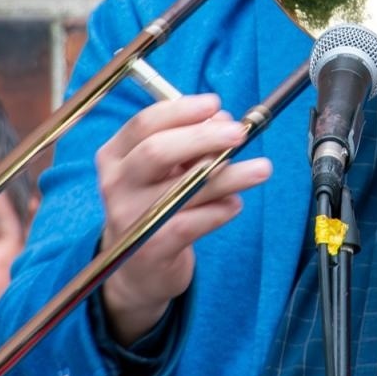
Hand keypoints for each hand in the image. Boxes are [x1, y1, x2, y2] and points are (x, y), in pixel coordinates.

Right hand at [95, 93, 271, 344]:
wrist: (138, 272)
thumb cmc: (155, 206)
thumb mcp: (162, 172)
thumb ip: (187, 145)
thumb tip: (223, 119)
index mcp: (114, 157)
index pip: (143, 124)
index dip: (181, 110)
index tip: (215, 103)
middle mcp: (116, 185)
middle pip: (157, 151)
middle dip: (203, 137)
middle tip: (240, 133)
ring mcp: (131, 219)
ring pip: (185, 188)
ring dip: (229, 175)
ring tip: (262, 168)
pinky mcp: (152, 249)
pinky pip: (193, 223)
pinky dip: (220, 211)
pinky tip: (235, 205)